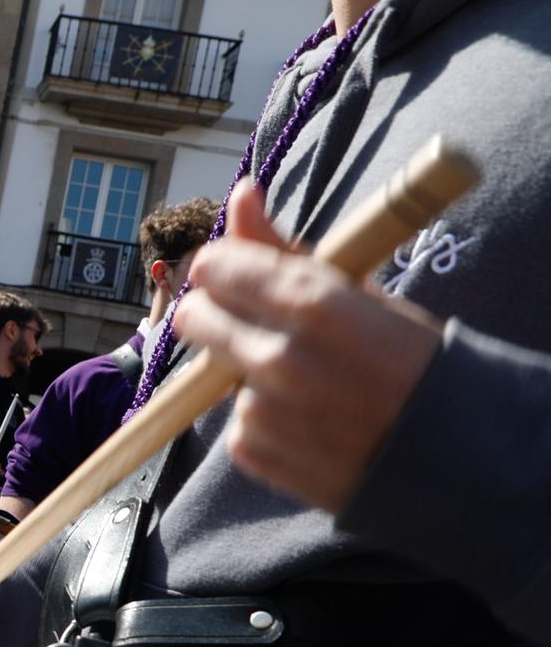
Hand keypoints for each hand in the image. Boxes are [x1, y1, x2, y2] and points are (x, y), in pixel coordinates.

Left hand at [174, 180, 441, 513]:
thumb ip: (287, 248)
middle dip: (216, 313)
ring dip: (247, 372)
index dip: (222, 267)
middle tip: (256, 323)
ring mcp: (264, 410)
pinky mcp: (255, 452)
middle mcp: (280, 356)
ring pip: (220, 372)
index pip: (215, 267)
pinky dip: (261, 419)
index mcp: (312, 303)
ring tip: (308, 384)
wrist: (451, 451)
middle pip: (196, 317)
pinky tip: (307, 421)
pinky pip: (235, 422)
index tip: (235, 272)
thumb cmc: (407, 360)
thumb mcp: (360, 292)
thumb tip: (243, 194)